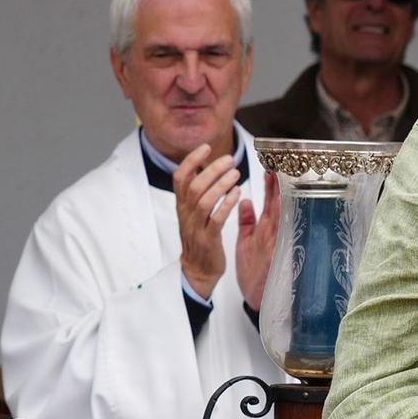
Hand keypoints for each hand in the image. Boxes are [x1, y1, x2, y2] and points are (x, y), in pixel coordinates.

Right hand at [173, 143, 241, 299]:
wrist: (198, 271)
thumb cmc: (200, 238)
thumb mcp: (194, 213)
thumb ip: (198, 193)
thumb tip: (209, 168)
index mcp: (182, 205)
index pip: (180, 177)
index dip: (191, 161)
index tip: (206, 147)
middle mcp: (186, 214)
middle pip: (194, 186)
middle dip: (211, 170)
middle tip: (229, 159)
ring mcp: (196, 227)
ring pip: (204, 201)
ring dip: (220, 185)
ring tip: (236, 174)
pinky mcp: (208, 240)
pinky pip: (216, 219)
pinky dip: (226, 204)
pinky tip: (237, 193)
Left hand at [236, 170, 279, 309]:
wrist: (255, 296)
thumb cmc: (253, 269)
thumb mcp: (248, 241)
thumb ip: (247, 221)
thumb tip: (245, 200)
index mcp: (266, 228)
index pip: (270, 200)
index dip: (270, 183)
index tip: (270, 164)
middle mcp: (274, 232)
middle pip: (279, 203)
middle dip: (279, 183)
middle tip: (281, 162)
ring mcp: (276, 242)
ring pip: (282, 215)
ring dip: (281, 196)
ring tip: (281, 177)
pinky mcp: (275, 254)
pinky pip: (280, 234)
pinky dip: (281, 221)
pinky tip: (282, 208)